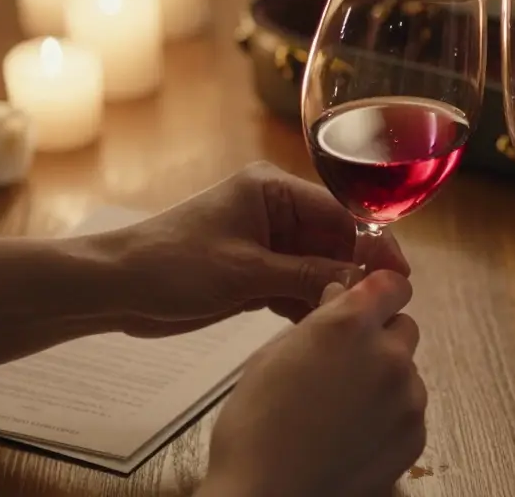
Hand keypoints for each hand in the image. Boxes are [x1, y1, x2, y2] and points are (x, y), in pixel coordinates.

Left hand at [83, 161, 409, 336]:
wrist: (115, 288)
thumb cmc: (171, 265)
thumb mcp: (247, 272)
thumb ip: (307, 275)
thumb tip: (361, 281)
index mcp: (271, 190)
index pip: (340, 212)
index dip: (372, 243)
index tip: (399, 273)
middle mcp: (273, 210)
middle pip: (333, 239)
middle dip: (354, 270)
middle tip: (381, 304)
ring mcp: (264, 241)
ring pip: (317, 265)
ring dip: (331, 291)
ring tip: (353, 320)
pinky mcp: (254, 270)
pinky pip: (296, 284)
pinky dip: (307, 304)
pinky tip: (321, 325)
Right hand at [201, 270, 425, 496]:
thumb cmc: (255, 427)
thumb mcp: (272, 355)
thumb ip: (318, 319)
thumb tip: (341, 294)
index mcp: (350, 325)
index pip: (392, 284)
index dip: (379, 292)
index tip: (367, 304)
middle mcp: (388, 355)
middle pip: (403, 327)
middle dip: (380, 337)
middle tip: (343, 364)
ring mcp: (407, 398)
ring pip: (407, 371)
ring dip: (384, 379)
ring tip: (341, 408)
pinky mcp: (415, 436)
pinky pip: (409, 410)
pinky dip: (389, 415)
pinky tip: (352, 434)